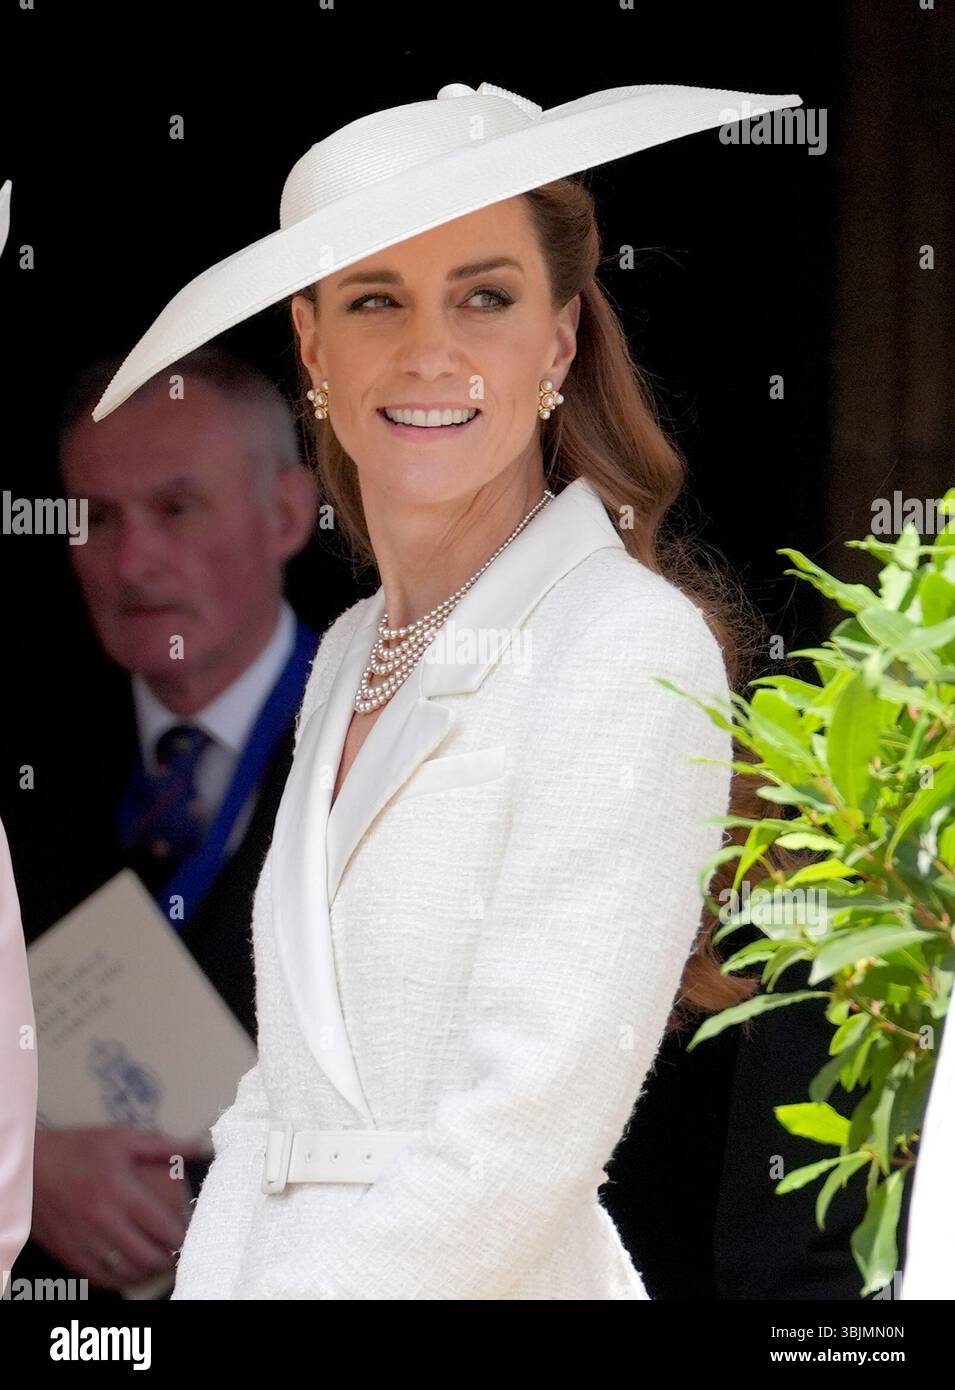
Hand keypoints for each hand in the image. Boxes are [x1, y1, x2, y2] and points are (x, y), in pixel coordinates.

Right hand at [31, 1125, 206, 1289]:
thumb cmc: (80, 1149)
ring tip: (155, 1264)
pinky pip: (97, 1277)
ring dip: (144, 1272)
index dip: (180, 1236)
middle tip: (175, 1254)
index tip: (188, 1235)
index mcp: (120, 1191)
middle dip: (166, 1259)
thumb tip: (196, 1147)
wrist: (32, 1167)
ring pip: (122, 1271)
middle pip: (144, 1254)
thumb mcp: (121, 1139)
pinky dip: (116, 1280)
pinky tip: (126, 1272)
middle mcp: (103, 1219)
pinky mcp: (67, 1251)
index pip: (160, 1225)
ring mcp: (84, 1239)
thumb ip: (161, 1145)